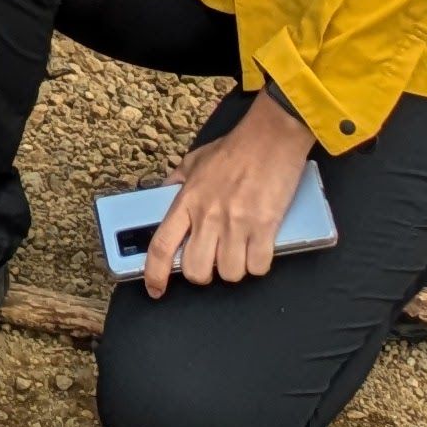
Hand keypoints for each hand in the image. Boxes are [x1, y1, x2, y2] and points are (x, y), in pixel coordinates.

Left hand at [143, 90, 317, 298]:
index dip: (155, 274)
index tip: (155, 290)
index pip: (161, 245)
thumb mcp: (194, 161)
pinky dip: (259, 264)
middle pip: (196, 270)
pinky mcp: (265, 226)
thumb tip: (162, 197)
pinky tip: (259, 248)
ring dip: (235, 269)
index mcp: (187, 201)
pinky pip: (258, 266)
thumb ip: (176, 183)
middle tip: (212, 262)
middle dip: (203, 275)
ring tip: (239, 251)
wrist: (271, 137)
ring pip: (230, 273)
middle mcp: (208, 216)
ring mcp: (237, 223)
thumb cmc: (233, 149)